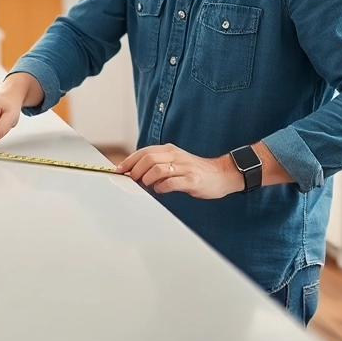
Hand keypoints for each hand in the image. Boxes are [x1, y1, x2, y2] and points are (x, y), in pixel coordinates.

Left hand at [115, 143, 242, 198]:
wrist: (222, 174)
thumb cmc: (195, 171)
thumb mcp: (176, 162)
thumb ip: (158, 165)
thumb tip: (135, 173)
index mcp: (170, 150)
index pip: (144, 151)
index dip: (129, 161)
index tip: (118, 170)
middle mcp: (176, 156)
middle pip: (148, 158)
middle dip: (135, 170)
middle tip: (131, 180)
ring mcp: (184, 167)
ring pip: (157, 169)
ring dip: (146, 179)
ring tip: (146, 185)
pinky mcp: (191, 180)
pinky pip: (171, 183)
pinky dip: (161, 187)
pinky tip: (160, 190)